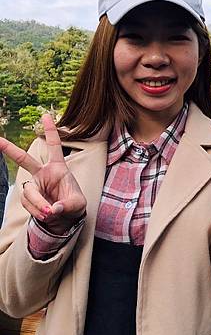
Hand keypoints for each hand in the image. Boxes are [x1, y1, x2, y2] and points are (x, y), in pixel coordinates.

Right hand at [0, 114, 86, 234]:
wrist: (65, 218)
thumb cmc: (74, 205)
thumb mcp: (77, 205)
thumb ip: (67, 205)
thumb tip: (53, 208)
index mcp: (58, 168)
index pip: (54, 146)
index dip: (50, 131)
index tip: (46, 116)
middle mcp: (42, 173)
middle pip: (24, 159)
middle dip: (10, 150)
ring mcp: (33, 185)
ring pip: (29, 192)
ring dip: (38, 203)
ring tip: (50, 212)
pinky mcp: (27, 197)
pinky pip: (28, 203)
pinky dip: (36, 210)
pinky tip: (46, 214)